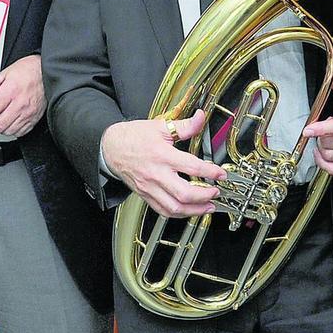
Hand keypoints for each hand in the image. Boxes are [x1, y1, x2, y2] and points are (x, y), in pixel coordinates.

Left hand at [0, 55, 43, 139]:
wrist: (46, 72)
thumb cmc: (28, 71)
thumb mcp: (6, 73)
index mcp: (10, 90)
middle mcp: (20, 103)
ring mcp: (28, 112)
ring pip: (8, 131)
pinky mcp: (34, 118)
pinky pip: (19, 132)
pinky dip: (10, 132)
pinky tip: (4, 128)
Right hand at [100, 112, 225, 217]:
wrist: (111, 148)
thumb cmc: (134, 137)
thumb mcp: (160, 126)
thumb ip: (184, 126)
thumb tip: (200, 118)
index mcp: (162, 155)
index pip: (191, 167)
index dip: (210, 172)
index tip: (221, 174)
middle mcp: (156, 174)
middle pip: (183, 193)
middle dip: (204, 196)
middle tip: (216, 192)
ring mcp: (149, 187)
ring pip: (173, 207)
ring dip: (194, 210)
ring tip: (207, 207)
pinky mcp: (145, 195)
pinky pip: (162, 211)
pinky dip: (178, 214)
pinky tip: (189, 210)